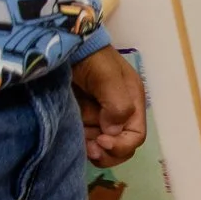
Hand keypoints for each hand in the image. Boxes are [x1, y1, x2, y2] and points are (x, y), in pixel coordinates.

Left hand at [71, 46, 146, 167]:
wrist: (64, 46)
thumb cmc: (91, 58)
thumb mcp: (108, 76)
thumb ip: (117, 104)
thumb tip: (112, 132)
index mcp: (132, 103)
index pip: (136, 136)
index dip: (122, 144)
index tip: (103, 141)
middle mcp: (118, 114)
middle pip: (121, 146)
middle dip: (108, 153)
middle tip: (92, 150)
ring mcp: (97, 118)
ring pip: (101, 147)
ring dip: (92, 150)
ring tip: (81, 146)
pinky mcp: (80, 118)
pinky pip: (85, 139)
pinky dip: (81, 145)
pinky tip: (74, 141)